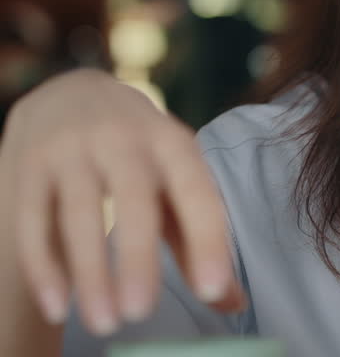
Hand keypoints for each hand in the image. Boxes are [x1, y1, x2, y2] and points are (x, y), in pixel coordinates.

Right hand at [0, 69, 243, 336]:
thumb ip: (199, 238)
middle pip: (134, 201)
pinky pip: (32, 220)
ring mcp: (72, 148)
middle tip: (141, 314)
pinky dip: (44, 266)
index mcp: (173, 143)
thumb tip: (233, 301)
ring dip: (90, 272)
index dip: (207, 241)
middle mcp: (124, 138)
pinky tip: (57, 305)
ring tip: (104, 322)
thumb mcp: (175, 180)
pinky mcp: (30, 164)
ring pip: (78, 214)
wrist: (72, 94)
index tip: (214, 290)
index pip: (196, 193)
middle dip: (137, 259)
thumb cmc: (140, 154)